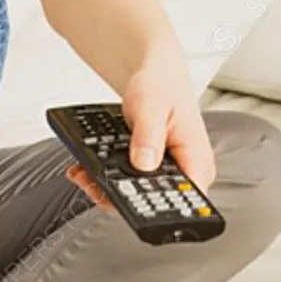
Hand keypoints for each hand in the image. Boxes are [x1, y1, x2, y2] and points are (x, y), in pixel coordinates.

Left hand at [65, 56, 215, 210]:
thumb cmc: (161, 83)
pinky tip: (88, 169)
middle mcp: (185, 171)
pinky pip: (129, 181)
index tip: (124, 201)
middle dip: (120, 195)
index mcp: (196, 161)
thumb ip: (148, 134)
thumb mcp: (152, 105)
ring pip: (137, 193)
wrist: (154, 73)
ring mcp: (167, 172)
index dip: (155, 209)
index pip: (184, 201)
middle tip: (91, 182)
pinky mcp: (151, 169)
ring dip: (108, 187)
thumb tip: (144, 163)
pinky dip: (107, 176)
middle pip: (155, 201)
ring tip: (84, 174)